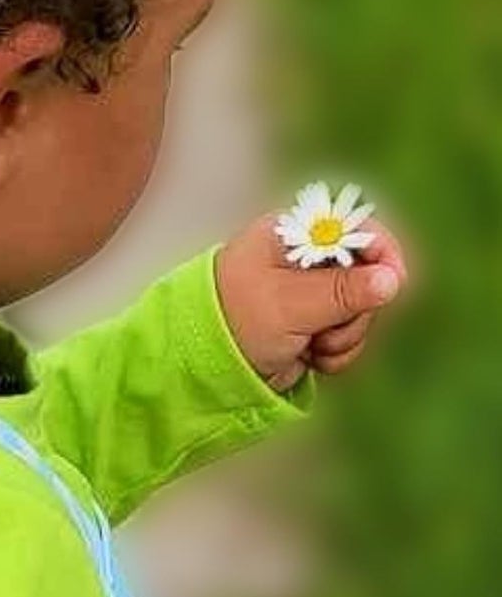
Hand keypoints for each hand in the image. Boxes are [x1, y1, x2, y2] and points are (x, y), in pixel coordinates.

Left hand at [216, 209, 408, 394]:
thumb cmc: (231, 322)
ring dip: (344, 336)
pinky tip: (311, 357)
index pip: (355, 228)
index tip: (394, 280)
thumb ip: (342, 291)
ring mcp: (311, 294)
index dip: (382, 253)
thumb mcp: (288, 304)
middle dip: (355, 309)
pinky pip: (348, 336)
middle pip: (367, 275)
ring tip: (310, 345)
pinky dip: (336, 352)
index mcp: (292, 236)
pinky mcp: (313, 326)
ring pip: (361, 311)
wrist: (201, 367)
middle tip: (327, 327)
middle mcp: (305, 259)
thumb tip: (392, 278)